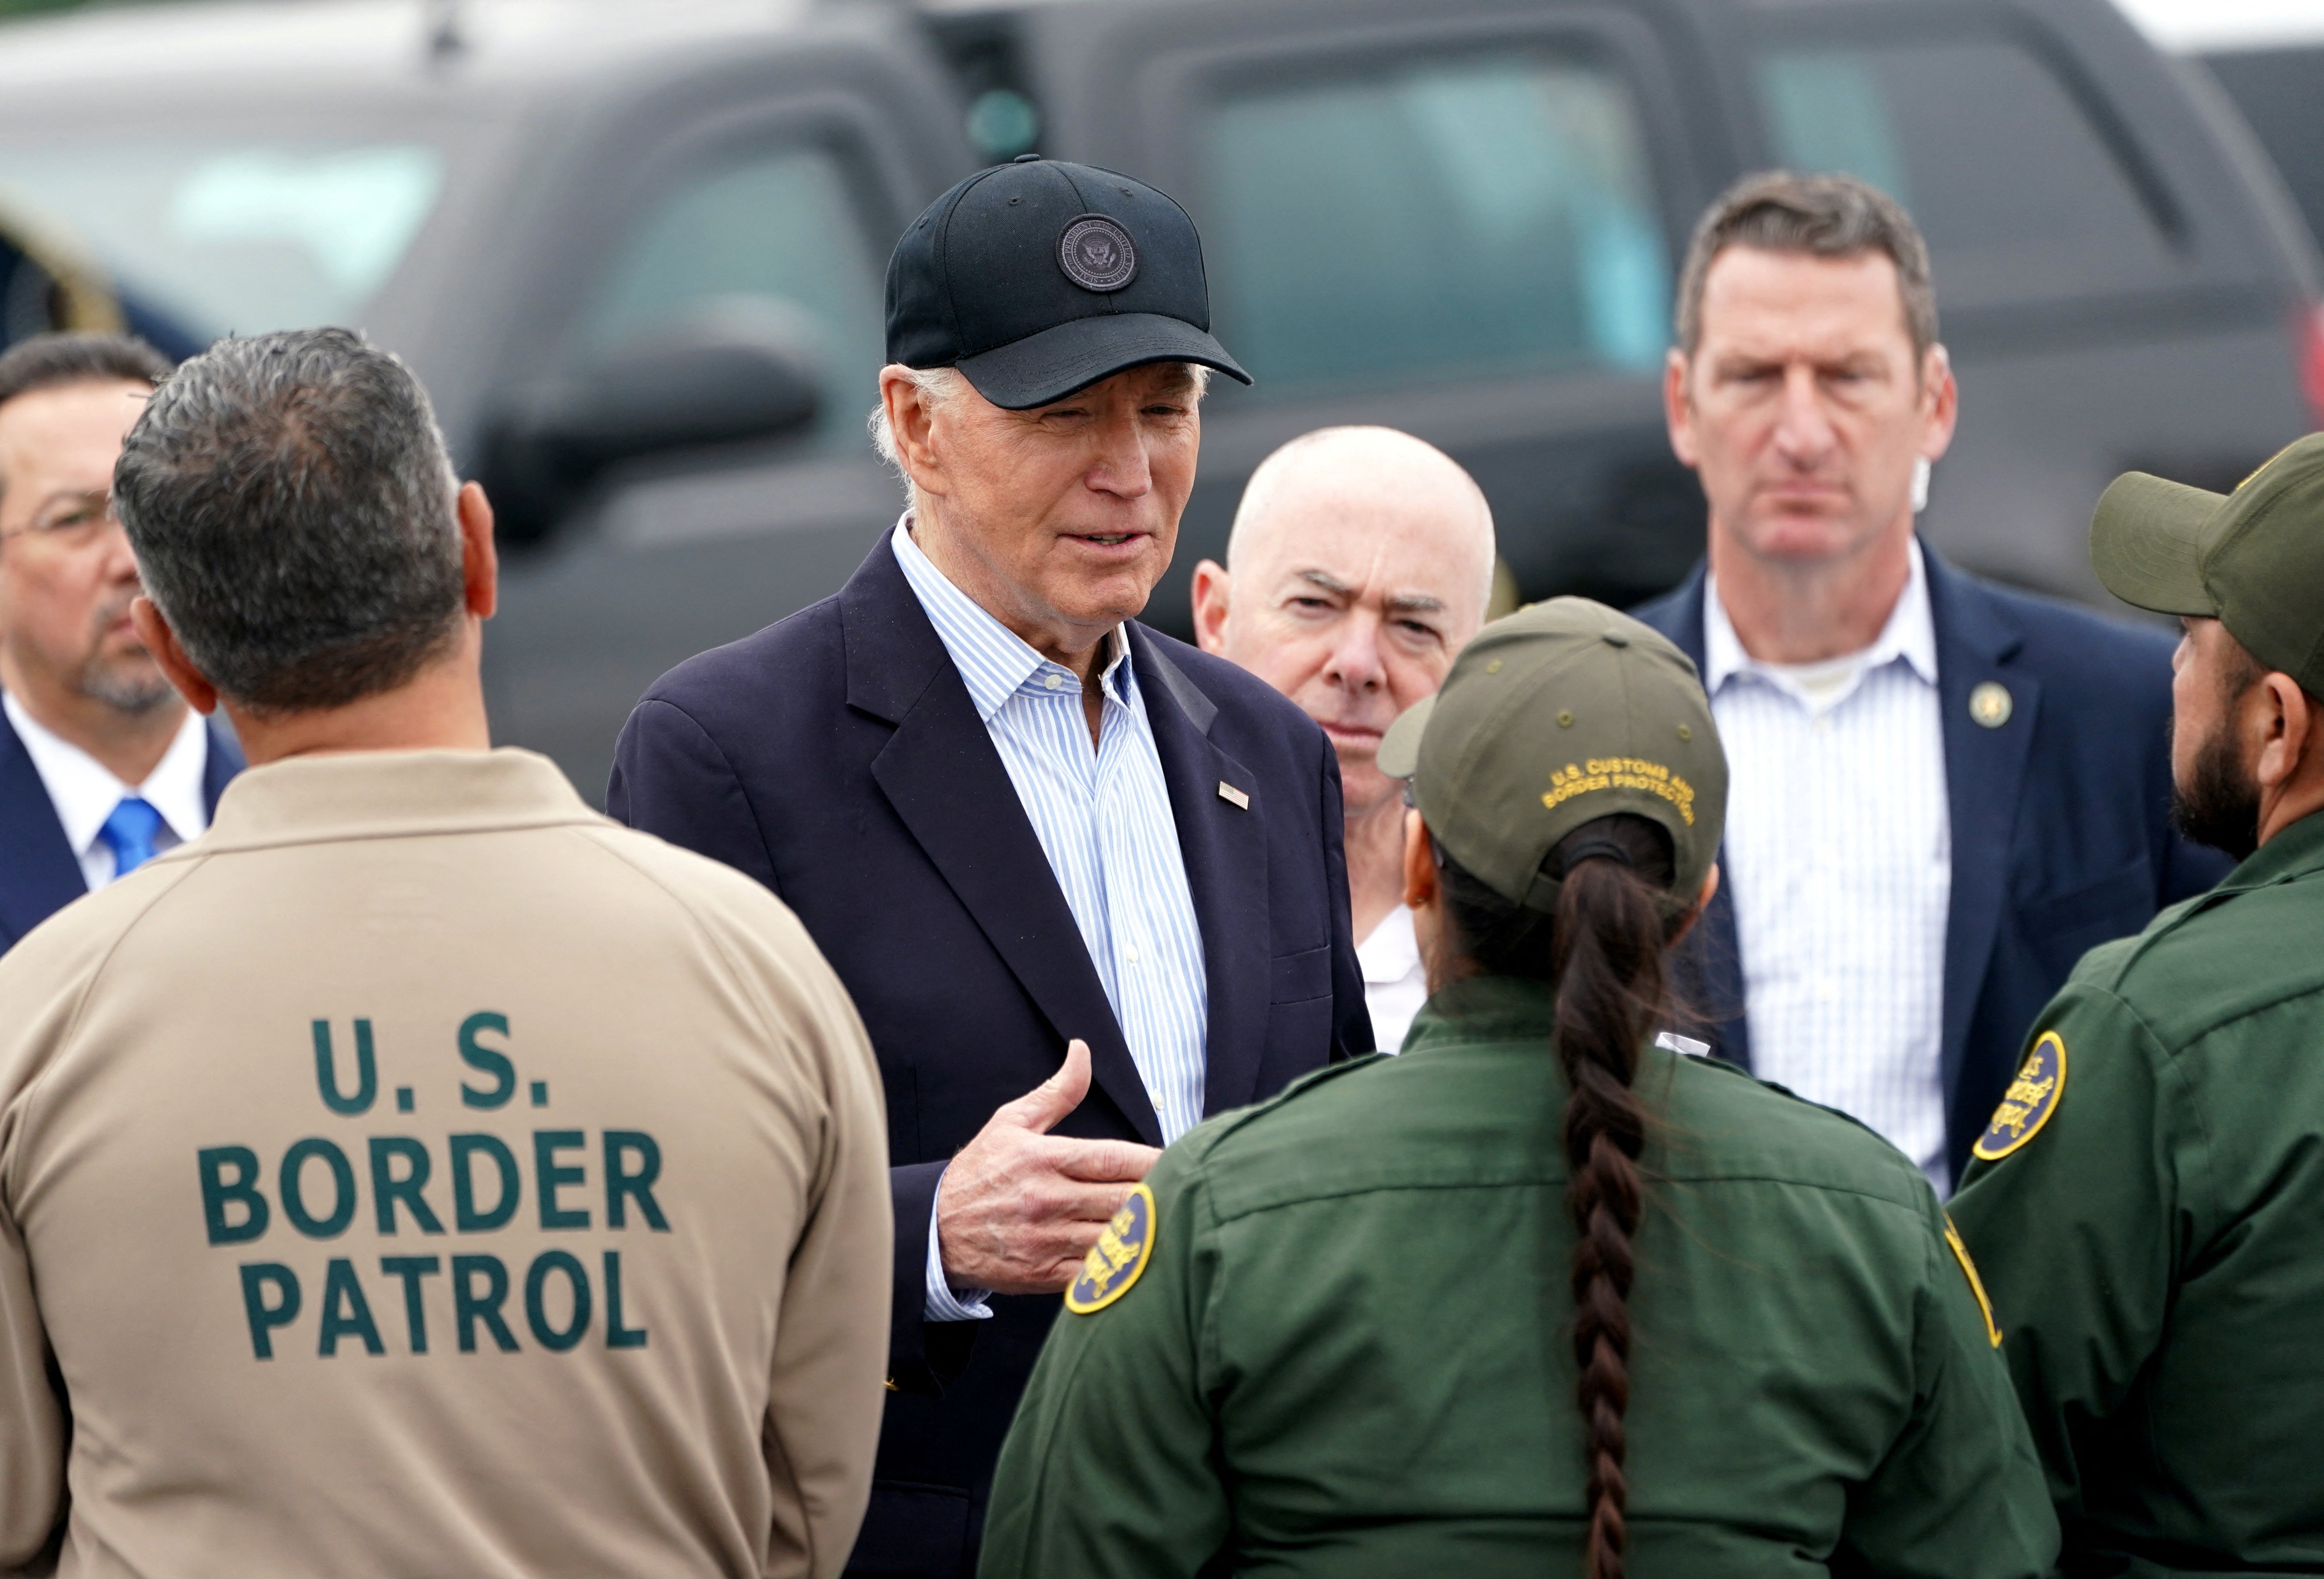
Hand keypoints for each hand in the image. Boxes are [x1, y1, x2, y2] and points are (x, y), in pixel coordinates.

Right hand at [935, 1038, 1162, 1294]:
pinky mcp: (1045, 1275)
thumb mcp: (1012, 1122)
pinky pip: (1097, 1274)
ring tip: (1173, 1225)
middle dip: (1159, 1197)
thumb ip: (1057, 1091)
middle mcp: (1048, 1199)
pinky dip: (1122, 1268)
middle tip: (1185, 1193)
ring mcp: (1047, 1240)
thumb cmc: (979, 1173)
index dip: (1155, 1160)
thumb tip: (1082, 1051)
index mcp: (1045, 1159)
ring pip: (1116, 1239)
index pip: (1114, 1159)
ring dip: (1148, 1233)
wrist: (934, 1230)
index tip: (1180, 1160)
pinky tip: (1142, 1259)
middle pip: (1124, 1200)